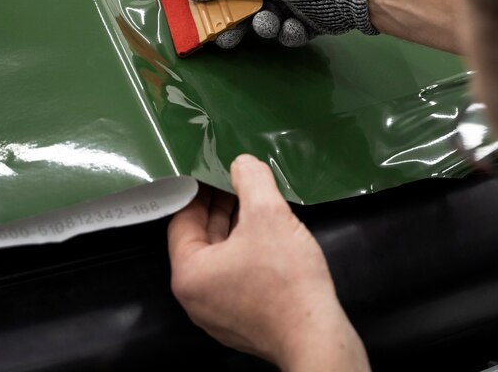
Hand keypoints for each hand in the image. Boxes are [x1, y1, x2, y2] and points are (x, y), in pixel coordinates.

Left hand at [168, 155, 369, 370]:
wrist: (315, 335)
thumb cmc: (286, 279)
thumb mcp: (268, 214)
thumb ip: (251, 180)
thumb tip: (242, 164)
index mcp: (188, 273)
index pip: (182, 220)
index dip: (200, 191)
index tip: (215, 172)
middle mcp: (195, 297)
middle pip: (200, 240)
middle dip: (220, 209)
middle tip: (239, 183)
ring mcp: (216, 314)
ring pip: (220, 259)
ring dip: (235, 231)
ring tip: (258, 206)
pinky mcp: (239, 322)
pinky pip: (234, 278)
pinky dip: (246, 255)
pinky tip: (270, 239)